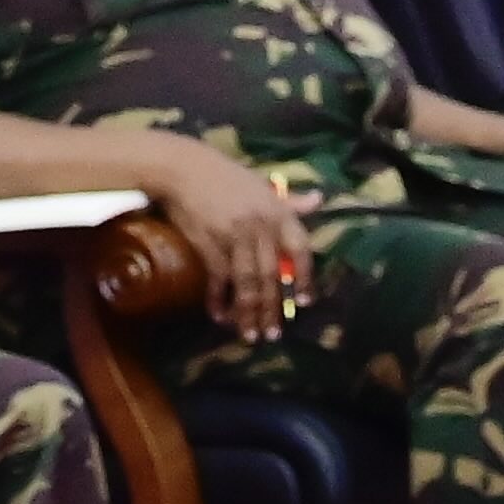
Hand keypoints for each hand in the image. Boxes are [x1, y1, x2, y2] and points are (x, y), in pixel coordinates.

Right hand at [147, 141, 321, 340]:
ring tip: (250, 336)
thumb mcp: (262, 184)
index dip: (305, 277)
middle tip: (273, 335)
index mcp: (277, 212)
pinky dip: (219, 299)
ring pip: (247, 283)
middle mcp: (260, 227)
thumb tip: (320, 200)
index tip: (305, 301)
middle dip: (272, 308)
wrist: (184, 168)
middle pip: (272, 275)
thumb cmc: (225, 175)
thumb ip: (291, 200)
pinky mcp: (210, 245)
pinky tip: (220, 316)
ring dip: (248, 312)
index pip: (301, 249)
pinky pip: (219, 279)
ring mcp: (235, 237)